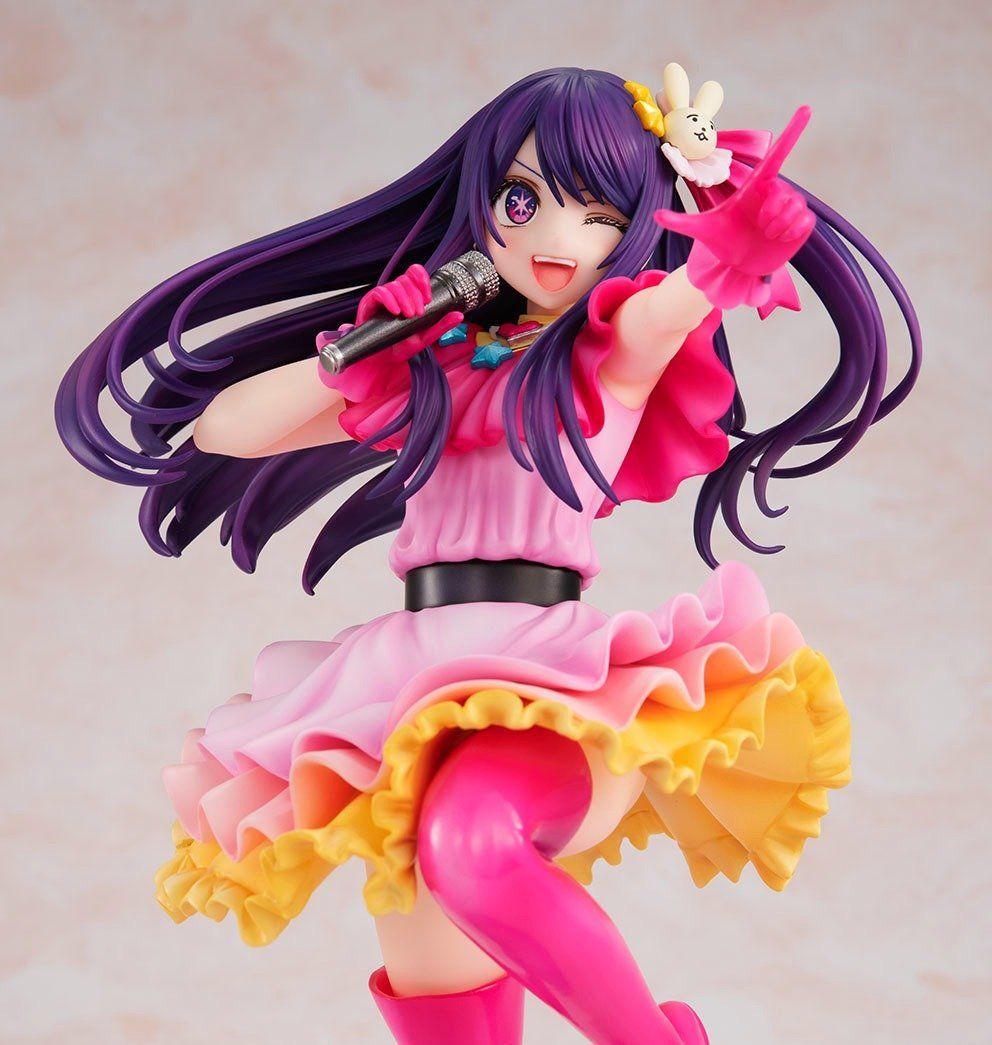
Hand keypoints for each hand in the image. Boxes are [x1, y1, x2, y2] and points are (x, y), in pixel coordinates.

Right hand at [355, 264, 462, 357]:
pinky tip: (395, 312)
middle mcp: (395, 293)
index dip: (422, 280)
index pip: (415, 274)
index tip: (428, 299)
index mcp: (409, 296)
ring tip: (407, 315)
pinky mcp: (369, 303)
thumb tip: (459, 315)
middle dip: (415, 295)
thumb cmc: (401, 346)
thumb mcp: (425, 337)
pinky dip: (388, 300)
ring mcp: (382, 297)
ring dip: (404, 299)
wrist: (383, 360)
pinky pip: (379, 292)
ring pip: (394, 285)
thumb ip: (441, 326)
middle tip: (418, 313)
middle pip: (406, 279)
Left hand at [654, 107, 815, 307]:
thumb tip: (655, 215)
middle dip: (769, 214)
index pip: (777, 153)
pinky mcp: (802, 224)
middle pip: (781, 193)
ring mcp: (789, 207)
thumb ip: (679, 221)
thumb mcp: (701, 230)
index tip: (806, 108)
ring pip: (793, 208)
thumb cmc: (721, 242)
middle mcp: (774, 192)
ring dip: (777, 225)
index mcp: (754, 185)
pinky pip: (803, 222)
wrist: (738, 267)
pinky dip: (789, 232)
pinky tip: (778, 238)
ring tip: (765, 234)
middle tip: (757, 226)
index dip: (793, 131)